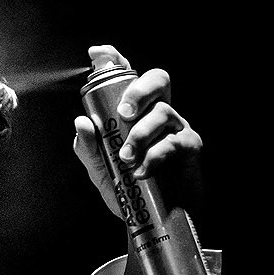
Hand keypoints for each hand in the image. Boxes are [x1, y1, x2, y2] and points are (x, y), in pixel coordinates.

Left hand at [72, 45, 204, 218]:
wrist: (155, 221)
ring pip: (162, 112)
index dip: (115, 59)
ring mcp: (177, 126)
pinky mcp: (190, 145)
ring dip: (140, 135)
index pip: (129, 76)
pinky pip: (173, 141)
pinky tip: (143, 171)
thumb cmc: (129, 190)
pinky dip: (155, 155)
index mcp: (136, 111)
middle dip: (139, 90)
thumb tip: (82, 122)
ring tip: (127, 159)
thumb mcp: (100, 169)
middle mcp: (158, 112)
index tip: (98, 53)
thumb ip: (88, 146)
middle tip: (123, 113)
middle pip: (158, 79)